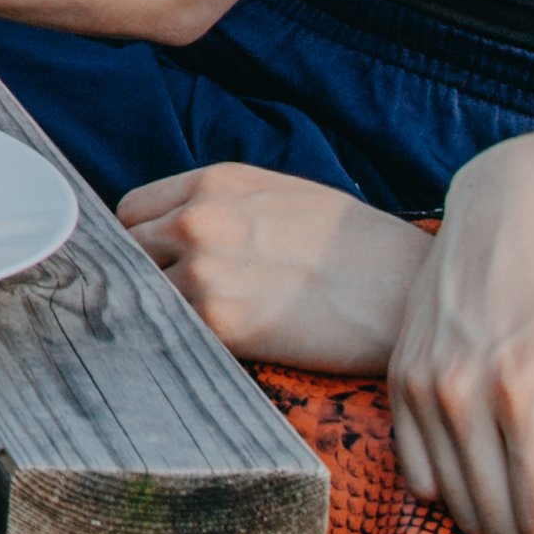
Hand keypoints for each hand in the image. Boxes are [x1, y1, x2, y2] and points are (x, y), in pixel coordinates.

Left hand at [115, 164, 430, 374]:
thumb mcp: (279, 197)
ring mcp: (203, 274)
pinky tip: (215, 349)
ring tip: (202, 330)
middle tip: (175, 304)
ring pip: (144, 300)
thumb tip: (172, 234)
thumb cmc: (354, 246)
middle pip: (128, 256)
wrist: (405, 289)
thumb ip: (220, 208)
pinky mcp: (221, 326)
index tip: (156, 264)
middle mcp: (198, 221)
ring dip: (162, 316)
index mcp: (213, 185)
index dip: (141, 241)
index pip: (131, 213)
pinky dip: (182, 344)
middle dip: (145, 279)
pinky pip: (172, 336)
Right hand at [381, 132, 533, 533]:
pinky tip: (497, 439)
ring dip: (506, 501)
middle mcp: (460, 395)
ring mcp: (420, 388)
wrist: (511, 199)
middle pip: (499, 527)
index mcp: (525, 389)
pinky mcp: (398, 379)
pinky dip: (461, 481)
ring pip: (457, 508)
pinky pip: (419, 475)